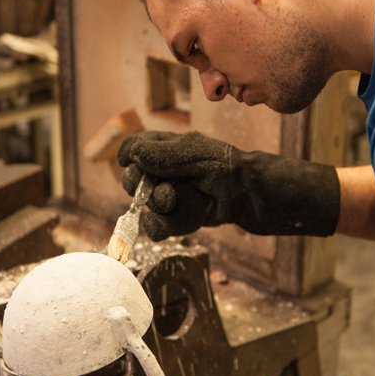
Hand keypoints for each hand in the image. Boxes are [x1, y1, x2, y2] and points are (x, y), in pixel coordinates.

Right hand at [117, 130, 339, 241]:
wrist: (246, 193)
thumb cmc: (222, 165)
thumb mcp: (191, 153)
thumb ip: (159, 153)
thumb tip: (130, 154)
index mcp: (164, 149)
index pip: (133, 150)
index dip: (128, 157)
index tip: (129, 162)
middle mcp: (163, 173)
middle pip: (132, 180)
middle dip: (140, 185)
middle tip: (155, 185)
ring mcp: (169, 197)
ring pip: (144, 206)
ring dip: (158, 204)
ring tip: (176, 199)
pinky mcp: (177, 219)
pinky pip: (156, 226)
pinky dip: (162, 225)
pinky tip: (174, 219)